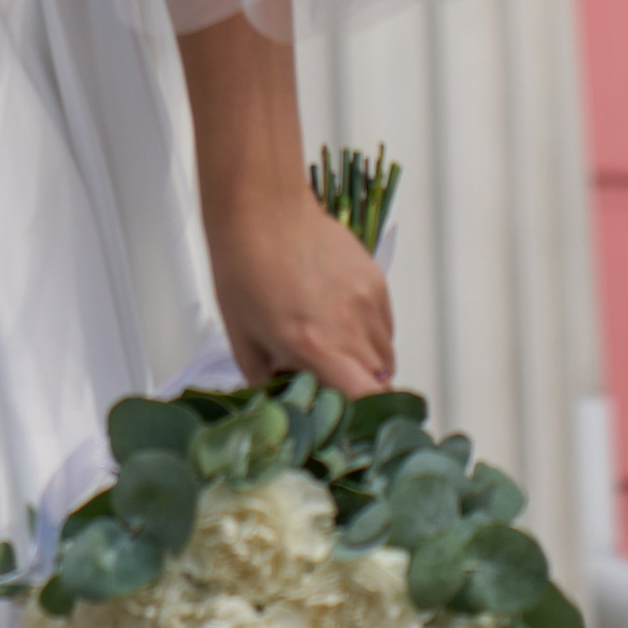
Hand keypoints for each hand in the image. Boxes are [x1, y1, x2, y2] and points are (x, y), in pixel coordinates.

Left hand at [206, 189, 395, 398]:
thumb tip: (283, 400)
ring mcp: (367, 302)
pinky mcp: (376, 280)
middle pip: (378, 384)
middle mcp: (349, 328)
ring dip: (365, 363)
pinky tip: (339, 316)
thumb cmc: (243, 269)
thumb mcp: (242, 337)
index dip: (362, 417)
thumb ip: (266, 380)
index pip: (366, 401)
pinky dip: (370, 333)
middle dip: (358, 391)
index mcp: (314, 346)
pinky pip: (385, 325)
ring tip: (332, 345)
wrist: (262, 209)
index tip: (347, 418)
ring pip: (385, 355)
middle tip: (329, 380)